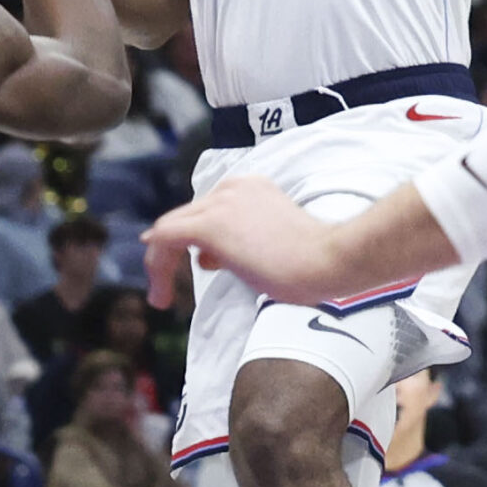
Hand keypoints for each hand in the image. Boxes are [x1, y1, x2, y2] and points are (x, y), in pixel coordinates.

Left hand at [142, 176, 343, 308]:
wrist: (328, 257)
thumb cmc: (312, 261)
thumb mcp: (268, 245)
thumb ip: (236, 245)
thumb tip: (205, 256)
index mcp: (249, 189)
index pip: (206, 212)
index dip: (191, 242)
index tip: (191, 269)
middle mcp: (230, 188)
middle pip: (184, 219)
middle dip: (169, 254)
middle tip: (163, 290)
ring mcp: (220, 203)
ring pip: (170, 228)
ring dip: (160, 263)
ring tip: (160, 298)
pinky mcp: (210, 225)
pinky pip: (166, 238)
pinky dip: (157, 263)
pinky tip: (159, 289)